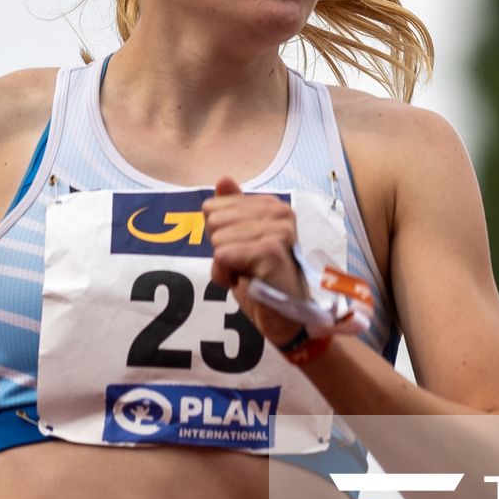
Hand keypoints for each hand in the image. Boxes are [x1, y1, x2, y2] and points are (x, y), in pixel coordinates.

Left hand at [202, 176, 308, 346]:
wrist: (285, 318)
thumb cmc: (262, 280)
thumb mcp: (241, 241)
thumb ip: (232, 211)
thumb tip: (223, 179)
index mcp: (271, 205)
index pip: (214, 207)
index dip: (219, 236)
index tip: (242, 252)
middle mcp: (279, 211)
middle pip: (213, 220)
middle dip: (219, 249)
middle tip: (245, 266)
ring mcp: (278, 230)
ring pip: (217, 239)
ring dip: (223, 266)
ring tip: (248, 275)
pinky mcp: (271, 251)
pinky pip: (222, 256)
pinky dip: (224, 276)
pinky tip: (245, 282)